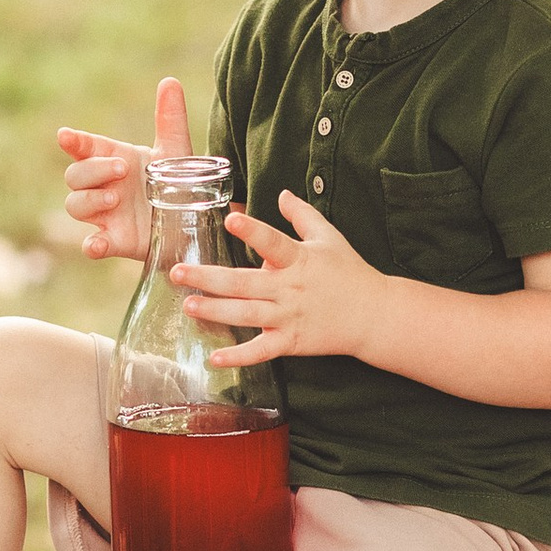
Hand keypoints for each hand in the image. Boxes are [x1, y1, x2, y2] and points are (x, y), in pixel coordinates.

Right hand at [56, 74, 190, 261]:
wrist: (195, 221)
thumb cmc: (178, 182)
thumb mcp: (176, 151)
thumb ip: (170, 119)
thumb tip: (170, 82)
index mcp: (113, 158)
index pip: (84, 147)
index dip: (74, 141)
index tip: (66, 136)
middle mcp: (104, 185)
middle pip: (75, 176)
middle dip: (93, 170)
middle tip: (122, 169)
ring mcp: (106, 214)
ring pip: (75, 206)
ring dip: (89, 200)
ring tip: (114, 199)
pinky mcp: (115, 241)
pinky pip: (92, 246)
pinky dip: (91, 246)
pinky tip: (98, 245)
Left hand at [176, 194, 387, 365]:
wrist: (374, 315)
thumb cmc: (350, 272)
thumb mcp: (329, 237)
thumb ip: (302, 215)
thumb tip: (281, 194)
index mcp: (299, 259)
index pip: (273, 242)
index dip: (252, 231)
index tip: (231, 219)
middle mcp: (290, 288)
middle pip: (244, 283)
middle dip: (208, 278)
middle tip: (177, 272)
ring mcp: (289, 317)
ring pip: (246, 315)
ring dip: (215, 311)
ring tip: (188, 305)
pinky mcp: (292, 342)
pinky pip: (261, 351)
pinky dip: (239, 356)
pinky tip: (215, 356)